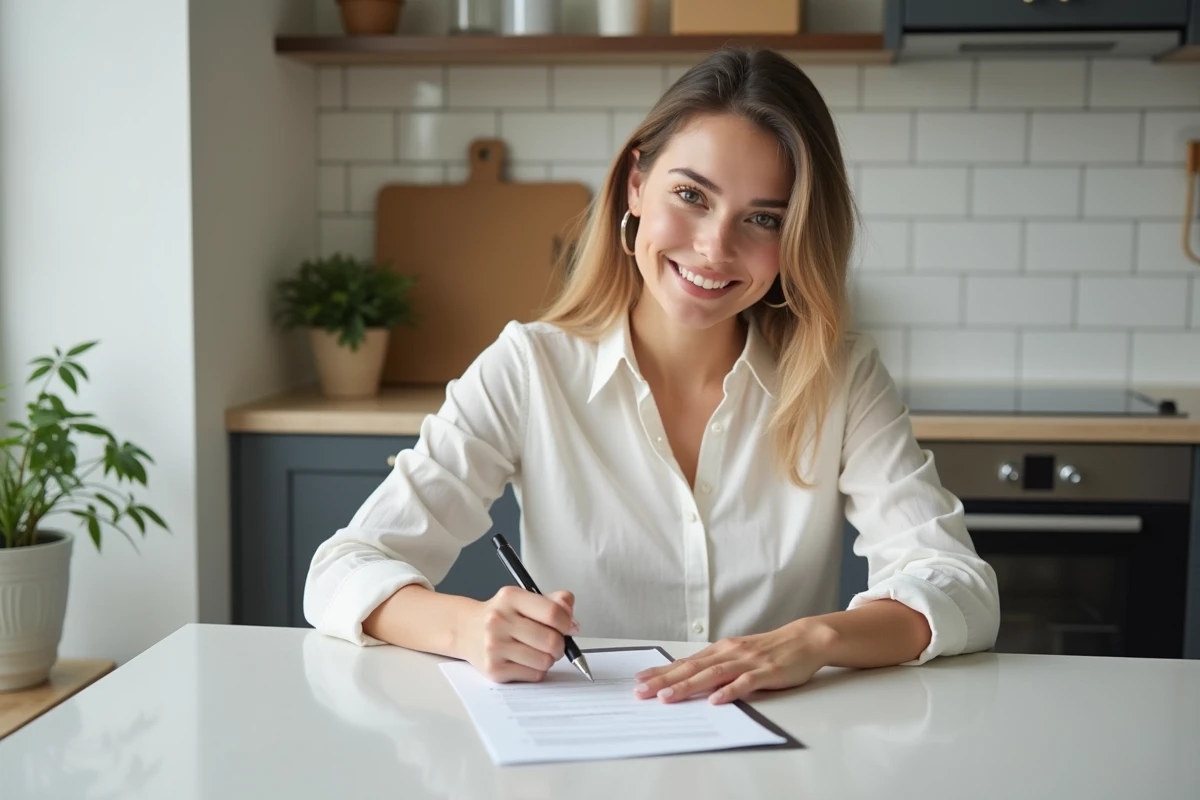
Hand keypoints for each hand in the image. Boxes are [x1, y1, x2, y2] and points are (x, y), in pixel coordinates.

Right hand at [461, 586, 579, 682]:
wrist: (466, 629)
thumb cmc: (502, 615)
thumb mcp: (524, 599)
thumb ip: (554, 602)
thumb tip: (573, 623)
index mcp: (510, 598)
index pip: (553, 613)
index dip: (568, 623)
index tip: (569, 627)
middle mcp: (499, 620)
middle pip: (551, 641)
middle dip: (560, 645)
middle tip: (554, 642)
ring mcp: (494, 646)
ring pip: (544, 661)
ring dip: (548, 658)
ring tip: (538, 650)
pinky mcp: (494, 669)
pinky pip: (534, 675)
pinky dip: (537, 670)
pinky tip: (526, 660)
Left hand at [632, 620, 836, 704]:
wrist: (805, 639)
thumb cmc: (770, 650)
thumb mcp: (739, 654)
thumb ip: (718, 666)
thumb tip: (691, 679)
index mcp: (722, 650)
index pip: (686, 662)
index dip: (662, 671)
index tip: (640, 679)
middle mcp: (730, 653)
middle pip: (692, 668)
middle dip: (664, 680)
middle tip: (641, 692)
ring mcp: (747, 662)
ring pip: (712, 675)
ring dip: (688, 686)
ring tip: (667, 697)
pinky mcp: (766, 672)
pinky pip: (745, 683)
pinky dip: (729, 691)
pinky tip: (716, 700)